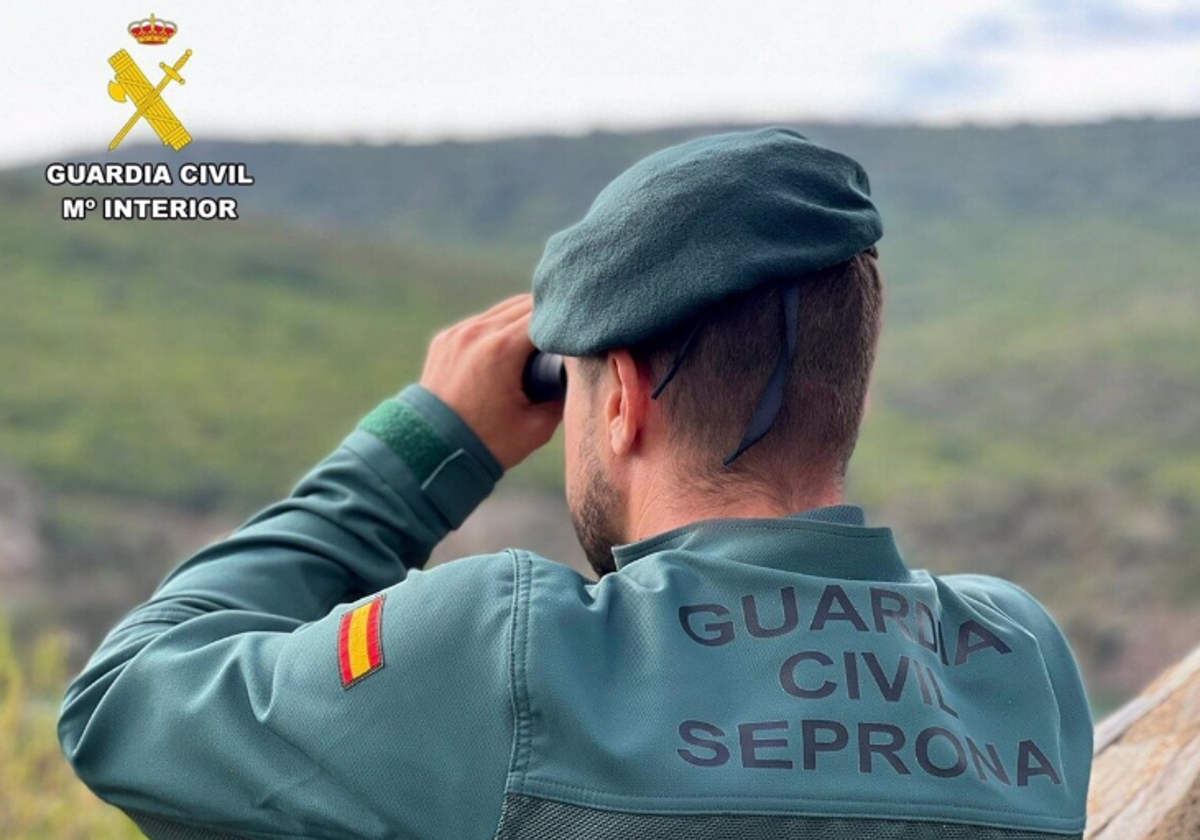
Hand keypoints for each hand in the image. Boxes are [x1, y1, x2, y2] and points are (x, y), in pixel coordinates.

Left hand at [418, 294, 562, 470]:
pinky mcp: (445, 340)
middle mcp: (476, 333)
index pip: (545, 316)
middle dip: (548, 320)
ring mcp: (457, 333)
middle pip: (525, 305)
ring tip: (539, 343)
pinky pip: (480, 323)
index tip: (578, 337)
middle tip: (563, 340)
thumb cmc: (487, 444)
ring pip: (502, 310)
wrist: (432, 453)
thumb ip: (561, 397)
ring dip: (523, 321)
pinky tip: (509, 349)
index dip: (566, 325)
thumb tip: (574, 377)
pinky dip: (498, 329)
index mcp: (501, 349)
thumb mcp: (536, 427)